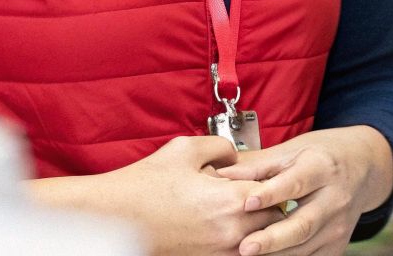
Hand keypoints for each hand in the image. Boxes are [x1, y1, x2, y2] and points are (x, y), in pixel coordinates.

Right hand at [29, 136, 284, 255]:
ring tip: (248, 208)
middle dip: (274, 204)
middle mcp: (231, 232)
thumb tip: (237, 156)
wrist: (113, 218)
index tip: (278, 173)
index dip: (279, 181)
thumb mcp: (186, 149)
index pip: (279, 193)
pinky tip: (229, 224)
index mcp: (231, 202)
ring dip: (260, 225)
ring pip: (261, 241)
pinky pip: (239, 252)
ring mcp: (219, 252)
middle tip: (265, 190)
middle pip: (276, 220)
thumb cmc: (145, 184)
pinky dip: (242, 239)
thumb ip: (222, 147)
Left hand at [213, 125, 392, 255]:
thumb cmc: (322, 154)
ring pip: (305, 247)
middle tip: (245, 247)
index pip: (295, 183)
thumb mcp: (293, 150)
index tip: (246, 202)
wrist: (364, 166)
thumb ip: (258, 165)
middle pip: (303, 224)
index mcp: (322, 167)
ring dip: (276, 255)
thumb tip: (222, 174)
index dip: (271, 194)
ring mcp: (338, 225)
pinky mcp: (338, 244)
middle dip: (272, 239)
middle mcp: (334, 198)